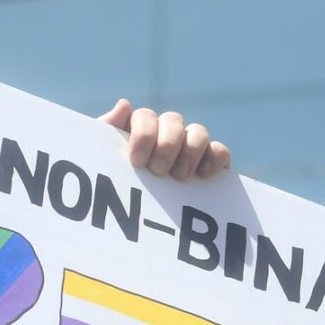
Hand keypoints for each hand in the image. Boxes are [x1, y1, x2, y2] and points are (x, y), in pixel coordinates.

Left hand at [99, 98, 231, 181]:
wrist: (135, 220)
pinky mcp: (211, 163)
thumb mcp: (105, 163)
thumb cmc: (117, 187)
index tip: (137, 161)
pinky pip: (219, 150)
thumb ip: (108, 133)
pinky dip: (215, 158)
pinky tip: (203, 175)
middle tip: (158, 171)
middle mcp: (167, 134)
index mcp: (140, 132)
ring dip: (190, 151)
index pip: (146, 117)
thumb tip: (124, 105)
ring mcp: (190, 147)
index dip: (144, 135)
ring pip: (198, 132)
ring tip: (179, 177)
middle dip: (166, 145)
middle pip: (173, 120)